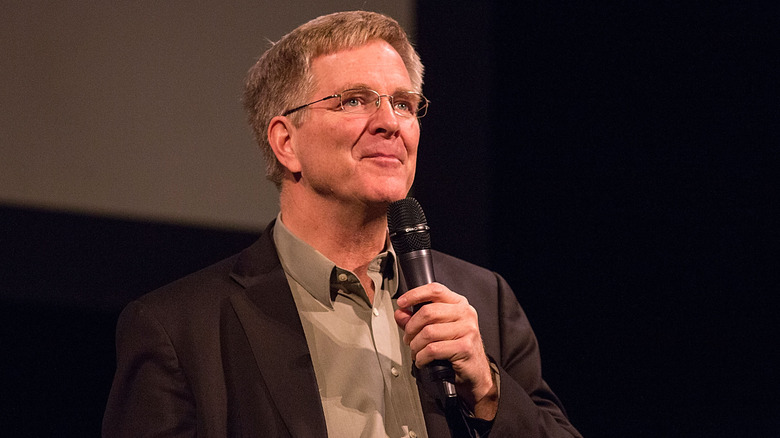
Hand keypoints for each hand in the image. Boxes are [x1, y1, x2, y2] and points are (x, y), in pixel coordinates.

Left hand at [395, 283, 497, 419]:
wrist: (475, 371)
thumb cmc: (457, 348)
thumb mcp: (436, 329)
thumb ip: (416, 320)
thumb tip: (400, 314)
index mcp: (458, 303)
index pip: (435, 290)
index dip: (415, 295)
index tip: (402, 303)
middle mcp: (465, 313)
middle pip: (428, 312)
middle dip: (411, 328)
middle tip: (408, 338)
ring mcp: (467, 329)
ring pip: (428, 332)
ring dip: (415, 345)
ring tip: (416, 351)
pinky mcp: (465, 347)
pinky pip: (433, 349)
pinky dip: (422, 357)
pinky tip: (422, 360)